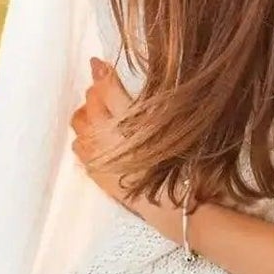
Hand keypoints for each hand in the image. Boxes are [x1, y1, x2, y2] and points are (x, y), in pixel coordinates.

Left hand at [70, 60, 183, 239]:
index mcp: (131, 120)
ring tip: (94, 107)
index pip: (108, 90)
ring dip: (86, 113)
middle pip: (92, 105)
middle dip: (95, 91)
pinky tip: (89, 137)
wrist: (184, 211)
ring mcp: (103, 159)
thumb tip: (145, 82)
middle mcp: (111, 138)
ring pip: (81, 127)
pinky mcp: (101, 178)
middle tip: (101, 82)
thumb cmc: (192, 165)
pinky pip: (82, 152)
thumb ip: (162, 101)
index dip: (103, 74)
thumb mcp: (182, 125)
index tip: (99, 62)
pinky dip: (84, 139)